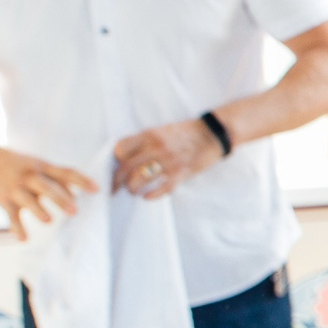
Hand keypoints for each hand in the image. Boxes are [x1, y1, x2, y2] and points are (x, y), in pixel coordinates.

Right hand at [0, 147, 94, 241]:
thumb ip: (59, 178)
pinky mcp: (4, 200)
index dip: (81, 180)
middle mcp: (29, 176)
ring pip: (27, 200)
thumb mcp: (41, 166)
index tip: (97, 190)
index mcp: (43, 167)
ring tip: (49, 221)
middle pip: (46, 186)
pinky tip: (24, 239)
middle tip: (74, 211)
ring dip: (38, 210)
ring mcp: (15, 188)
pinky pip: (11, 215)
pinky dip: (17, 227)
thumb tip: (81, 193)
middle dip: (59, 198)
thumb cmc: (23, 166)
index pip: (65, 172)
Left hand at [111, 117, 225, 200]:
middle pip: (127, 167)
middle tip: (116, 188)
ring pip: (139, 179)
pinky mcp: (180, 174)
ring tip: (133, 190)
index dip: (116, 160)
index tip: (117, 167)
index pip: (121, 149)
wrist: (211, 135)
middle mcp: (156, 148)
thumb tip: (126, 158)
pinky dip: (151, 195)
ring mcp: (168, 162)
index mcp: (149, 135)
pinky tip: (147, 196)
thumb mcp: (161, 131)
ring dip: (133, 188)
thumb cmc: (184, 134)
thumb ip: (144, 142)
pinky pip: (160, 189)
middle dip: (118, 180)